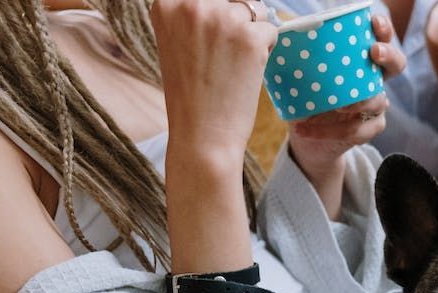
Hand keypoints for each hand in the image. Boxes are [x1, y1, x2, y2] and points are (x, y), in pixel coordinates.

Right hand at [151, 0, 277, 159]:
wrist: (201, 135)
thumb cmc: (191, 93)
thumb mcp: (177, 41)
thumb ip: (194, 14)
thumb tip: (232, 1)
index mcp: (167, 3)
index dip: (216, 9)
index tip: (212, 39)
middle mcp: (192, 4)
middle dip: (236, 17)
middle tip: (224, 53)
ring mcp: (223, 19)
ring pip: (254, 8)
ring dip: (252, 33)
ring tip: (233, 62)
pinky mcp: (251, 38)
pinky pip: (270, 30)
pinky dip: (265, 49)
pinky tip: (245, 71)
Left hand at [288, 14, 406, 179]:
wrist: (306, 134)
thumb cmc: (306, 95)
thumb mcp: (302, 74)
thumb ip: (301, 57)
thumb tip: (279, 37)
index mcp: (362, 60)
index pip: (381, 39)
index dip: (383, 30)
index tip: (373, 22)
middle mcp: (375, 79)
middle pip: (397, 64)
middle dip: (388, 55)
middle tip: (374, 52)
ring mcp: (376, 105)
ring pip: (377, 100)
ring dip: (353, 101)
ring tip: (331, 105)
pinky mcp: (369, 129)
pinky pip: (356, 130)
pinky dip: (329, 130)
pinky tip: (304, 129)